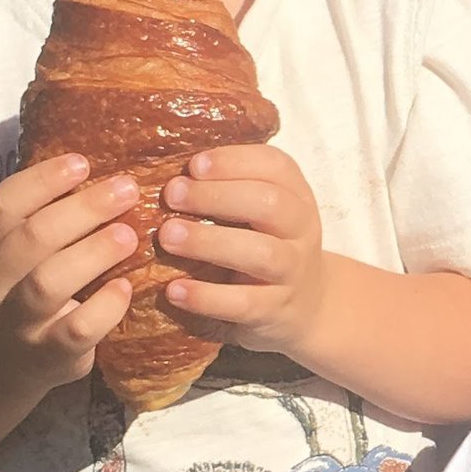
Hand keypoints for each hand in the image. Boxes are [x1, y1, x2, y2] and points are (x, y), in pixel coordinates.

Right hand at [0, 153, 139, 388]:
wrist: (4, 363)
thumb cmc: (22, 289)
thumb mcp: (15, 252)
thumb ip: (43, 217)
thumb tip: (102, 170)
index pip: (2, 205)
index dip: (41, 180)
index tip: (82, 163)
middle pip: (31, 238)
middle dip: (82, 209)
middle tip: (126, 190)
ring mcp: (18, 322)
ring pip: (48, 283)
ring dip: (93, 253)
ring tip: (130, 234)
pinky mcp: (49, 354)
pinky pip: (76, 329)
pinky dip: (104, 307)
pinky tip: (125, 287)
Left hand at [153, 141, 326, 358]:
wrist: (304, 305)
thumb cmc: (266, 245)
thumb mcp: (260, 211)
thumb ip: (228, 187)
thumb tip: (165, 169)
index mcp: (295, 194)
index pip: (275, 166)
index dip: (234, 161)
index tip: (193, 165)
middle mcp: (300, 228)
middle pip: (270, 203)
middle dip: (217, 195)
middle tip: (172, 195)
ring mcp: (292, 271)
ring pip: (261, 253)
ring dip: (210, 242)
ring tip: (167, 236)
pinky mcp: (276, 310)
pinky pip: (244, 303)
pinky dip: (207, 297)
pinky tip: (175, 289)